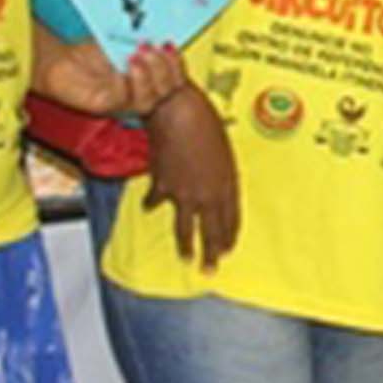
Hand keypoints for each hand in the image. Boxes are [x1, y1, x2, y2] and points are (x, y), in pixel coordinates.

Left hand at [40, 41, 191, 117]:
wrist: (60, 61)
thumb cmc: (90, 54)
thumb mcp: (122, 44)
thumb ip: (142, 44)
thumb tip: (160, 36)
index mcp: (148, 81)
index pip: (174, 81)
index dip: (176, 66)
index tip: (169, 46)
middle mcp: (138, 96)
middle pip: (165, 93)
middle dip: (163, 70)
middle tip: (150, 50)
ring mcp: (121, 104)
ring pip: (146, 101)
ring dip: (146, 78)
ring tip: (136, 57)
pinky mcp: (103, 106)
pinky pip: (121, 99)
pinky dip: (125, 84)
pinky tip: (123, 69)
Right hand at [143, 90, 239, 269]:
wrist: (177, 112)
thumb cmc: (206, 123)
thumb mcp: (224, 150)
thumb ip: (221, 173)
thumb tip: (215, 184)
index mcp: (228, 184)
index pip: (231, 219)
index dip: (229, 236)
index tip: (227, 250)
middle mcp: (208, 194)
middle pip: (212, 230)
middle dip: (212, 252)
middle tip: (210, 270)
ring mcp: (184, 193)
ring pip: (186, 227)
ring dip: (185, 246)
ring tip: (185, 259)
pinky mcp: (162, 186)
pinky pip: (157, 201)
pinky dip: (152, 204)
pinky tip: (150, 208)